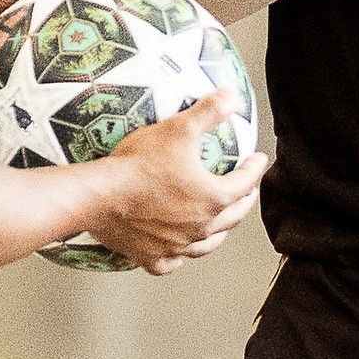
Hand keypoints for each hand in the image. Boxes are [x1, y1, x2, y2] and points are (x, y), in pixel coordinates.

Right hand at [91, 89, 268, 275]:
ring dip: (218, 233)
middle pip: (233, 217)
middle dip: (244, 202)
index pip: (245, 183)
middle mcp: (200, 228)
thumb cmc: (139, 164)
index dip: (255, 169)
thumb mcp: (178, 128)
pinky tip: (178, 253)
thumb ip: (208, 112)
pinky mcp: (152, 258)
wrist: (99, 196)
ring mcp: (176, 247)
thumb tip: (232, 96)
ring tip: (221, 224)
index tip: (258, 160)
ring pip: (206, 245)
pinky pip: (172, 262)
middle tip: (248, 191)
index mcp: (212, 198)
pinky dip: (179, 257)